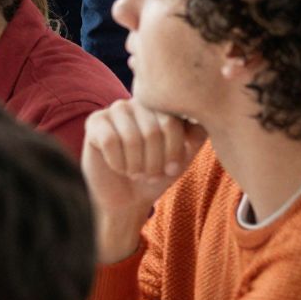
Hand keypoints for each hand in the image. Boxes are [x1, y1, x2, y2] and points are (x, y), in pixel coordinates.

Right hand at [81, 99, 208, 263]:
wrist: (128, 197)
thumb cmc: (158, 174)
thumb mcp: (184, 154)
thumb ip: (197, 134)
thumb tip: (206, 117)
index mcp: (163, 106)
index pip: (173, 122)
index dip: (173, 151)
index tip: (172, 170)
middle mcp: (138, 102)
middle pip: (152, 131)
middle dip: (154, 162)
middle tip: (151, 176)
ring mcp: (115, 110)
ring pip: (131, 138)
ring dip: (136, 165)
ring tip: (136, 173)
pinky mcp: (94, 122)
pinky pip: (110, 141)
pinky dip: (117, 162)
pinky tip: (118, 167)